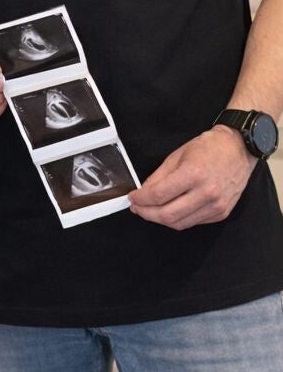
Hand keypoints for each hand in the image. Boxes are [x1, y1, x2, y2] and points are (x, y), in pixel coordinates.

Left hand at [128, 124, 257, 229]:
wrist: (238, 149)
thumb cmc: (210, 148)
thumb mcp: (178, 155)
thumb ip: (159, 176)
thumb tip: (144, 192)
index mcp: (193, 174)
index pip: (159, 195)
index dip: (141, 199)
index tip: (133, 198)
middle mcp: (206, 192)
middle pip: (167, 215)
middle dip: (146, 214)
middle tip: (138, 208)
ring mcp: (216, 205)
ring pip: (179, 223)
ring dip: (161, 219)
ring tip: (151, 211)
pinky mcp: (221, 213)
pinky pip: (193, 223)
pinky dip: (179, 219)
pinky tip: (172, 210)